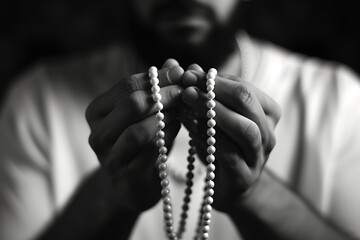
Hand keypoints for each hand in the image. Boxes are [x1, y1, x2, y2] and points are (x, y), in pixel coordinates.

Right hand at [85, 59, 183, 212]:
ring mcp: (108, 157)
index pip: (127, 85)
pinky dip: (168, 136)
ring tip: (185, 110)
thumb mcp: (146, 114)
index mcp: (97, 111)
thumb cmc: (140, 144)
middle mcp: (97, 133)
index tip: (182, 73)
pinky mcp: (125, 177)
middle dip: (165, 95)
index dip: (158, 77)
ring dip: (167, 117)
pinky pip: (150, 151)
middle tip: (187, 92)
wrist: (131, 186)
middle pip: (132, 104)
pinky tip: (179, 128)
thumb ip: (156, 89)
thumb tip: (173, 63)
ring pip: (139, 129)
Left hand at [180, 64, 280, 212]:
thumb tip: (188, 69)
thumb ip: (202, 95)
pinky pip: (229, 154)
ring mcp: (259, 156)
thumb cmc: (221, 147)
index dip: (214, 79)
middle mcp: (268, 133)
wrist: (231, 187)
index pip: (243, 87)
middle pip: (248, 101)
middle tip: (187, 85)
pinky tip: (190, 129)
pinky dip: (208, 138)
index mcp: (266, 113)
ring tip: (187, 100)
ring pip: (245, 128)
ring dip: (214, 111)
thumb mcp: (212, 118)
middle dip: (215, 90)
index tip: (188, 74)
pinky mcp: (244, 177)